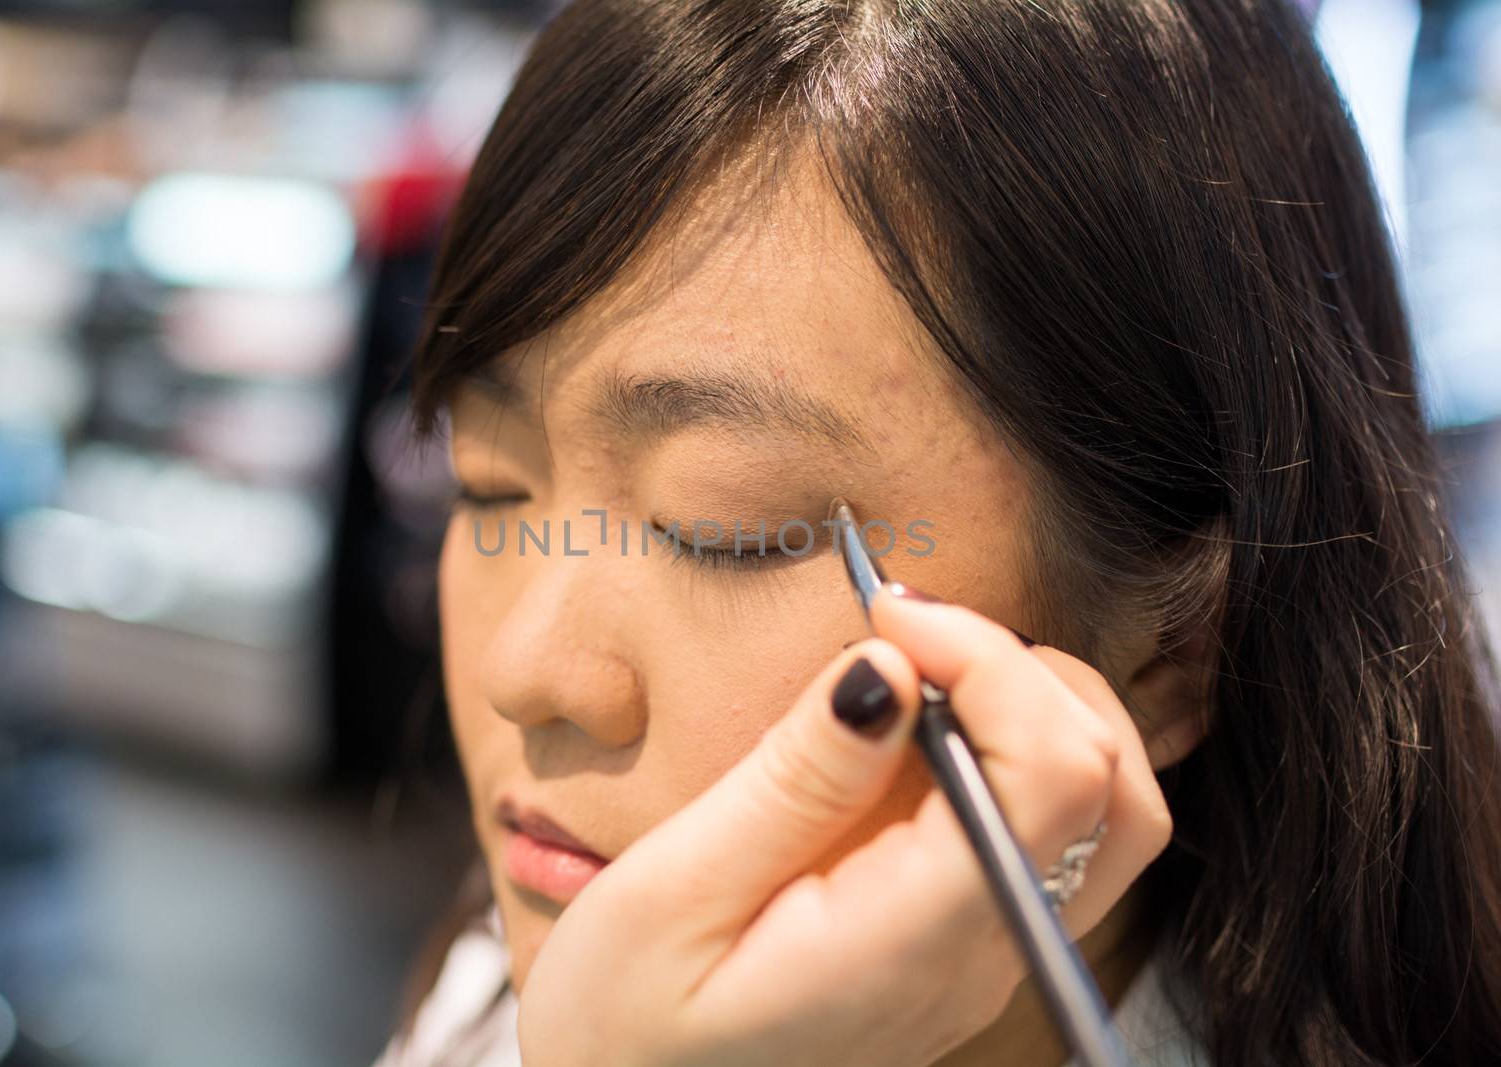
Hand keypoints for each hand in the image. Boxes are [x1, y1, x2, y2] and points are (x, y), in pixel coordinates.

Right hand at [515, 587, 1174, 1066]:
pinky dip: (1011, 749)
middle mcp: (979, 955)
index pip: (1056, 776)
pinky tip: (915, 727)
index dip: (995, 662)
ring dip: (1035, 708)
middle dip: (1030, 672)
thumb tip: (889, 665)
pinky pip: (1046, 834)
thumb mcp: (673, 894)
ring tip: (919, 670)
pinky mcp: (962, 948)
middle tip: (906, 630)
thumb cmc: (621, 1026)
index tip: (890, 615)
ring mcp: (982, 958)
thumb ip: (794, 782)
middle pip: (1114, 789)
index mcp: (914, 941)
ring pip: (1106, 813)